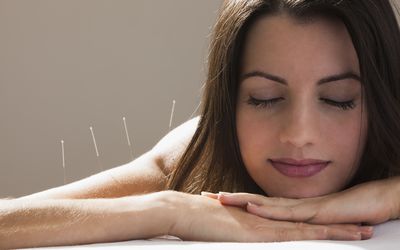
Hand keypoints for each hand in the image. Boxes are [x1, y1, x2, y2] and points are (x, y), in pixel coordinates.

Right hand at [162, 191, 372, 240]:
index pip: (300, 224)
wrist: (183, 210)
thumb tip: (248, 236)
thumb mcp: (227, 228)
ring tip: (360, 233)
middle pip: (311, 225)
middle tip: (366, 229)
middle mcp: (269, 220)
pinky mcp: (256, 232)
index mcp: (264, 220)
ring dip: (336, 232)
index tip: (343, 229)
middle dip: (340, 228)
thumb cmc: (200, 220)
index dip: (323, 226)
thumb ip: (241, 231)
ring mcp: (264, 225)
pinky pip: (289, 235)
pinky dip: (311, 237)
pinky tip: (328, 238)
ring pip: (308, 229)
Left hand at [201, 177, 399, 226]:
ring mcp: (301, 208)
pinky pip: (286, 213)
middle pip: (255, 201)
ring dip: (242, 200)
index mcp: (289, 208)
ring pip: (265, 204)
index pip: (258, 204)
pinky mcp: (313, 214)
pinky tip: (252, 208)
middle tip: (207, 195)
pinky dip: (267, 211)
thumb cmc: (348, 211)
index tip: (217, 199)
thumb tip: (283, 228)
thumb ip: (299, 224)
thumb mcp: (316, 222)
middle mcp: (291, 206)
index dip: (237, 200)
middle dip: (231, 198)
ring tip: (220, 198)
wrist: (375, 200)